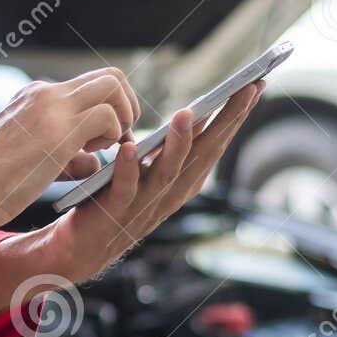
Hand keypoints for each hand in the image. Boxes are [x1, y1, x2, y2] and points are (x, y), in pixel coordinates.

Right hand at [0, 67, 140, 230]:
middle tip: (120, 138)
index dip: (109, 109)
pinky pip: (107, 116)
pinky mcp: (59, 128)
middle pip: (109, 76)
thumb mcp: (32, 160)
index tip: (105, 139)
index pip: (87, 86)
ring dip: (123, 117)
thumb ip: (67, 155)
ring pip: (113, 85)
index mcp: (35, 97)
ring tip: (107, 147)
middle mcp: (45, 93)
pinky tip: (96, 155)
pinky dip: (114, 135)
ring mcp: (52, 106)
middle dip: (127, 106)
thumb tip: (94, 161)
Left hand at [43, 81, 263, 284]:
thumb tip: (192, 114)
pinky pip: (123, 190)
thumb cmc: (113, 204)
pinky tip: (129, 148)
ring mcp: (142, 207)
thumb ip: (167, 152)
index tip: (256, 85)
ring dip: (178, 144)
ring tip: (186, 113)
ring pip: (167, 174)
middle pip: (202, 156)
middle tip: (244, 89)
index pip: (213, 147)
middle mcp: (168, 196)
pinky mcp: (113, 215)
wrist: (80, 251)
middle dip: (225, 122)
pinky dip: (128, 170)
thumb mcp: (147, 174)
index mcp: (180, 185)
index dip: (235, 118)